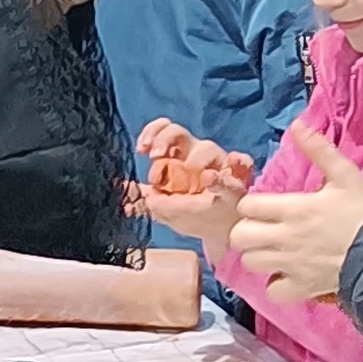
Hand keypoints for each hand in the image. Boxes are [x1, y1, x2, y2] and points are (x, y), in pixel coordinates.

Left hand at [135, 125, 255, 272]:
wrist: (223, 230)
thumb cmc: (195, 212)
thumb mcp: (167, 207)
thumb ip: (147, 197)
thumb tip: (123, 189)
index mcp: (177, 157)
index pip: (163, 131)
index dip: (152, 133)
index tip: (142, 149)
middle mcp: (196, 154)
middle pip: (178, 132)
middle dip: (166, 139)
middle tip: (157, 155)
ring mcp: (217, 163)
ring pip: (206, 147)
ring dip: (197, 159)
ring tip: (193, 176)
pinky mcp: (238, 176)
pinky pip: (240, 163)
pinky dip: (237, 162)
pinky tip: (225, 170)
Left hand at [226, 127, 362, 303]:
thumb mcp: (345, 174)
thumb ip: (318, 150)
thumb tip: (296, 125)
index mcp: (292, 208)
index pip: (247, 206)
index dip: (252, 205)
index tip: (264, 206)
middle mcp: (284, 238)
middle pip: (239, 237)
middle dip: (246, 231)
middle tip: (263, 228)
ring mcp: (290, 265)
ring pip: (250, 262)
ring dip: (257, 255)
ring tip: (273, 250)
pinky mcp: (301, 288)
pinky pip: (272, 290)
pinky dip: (275, 283)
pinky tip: (286, 273)